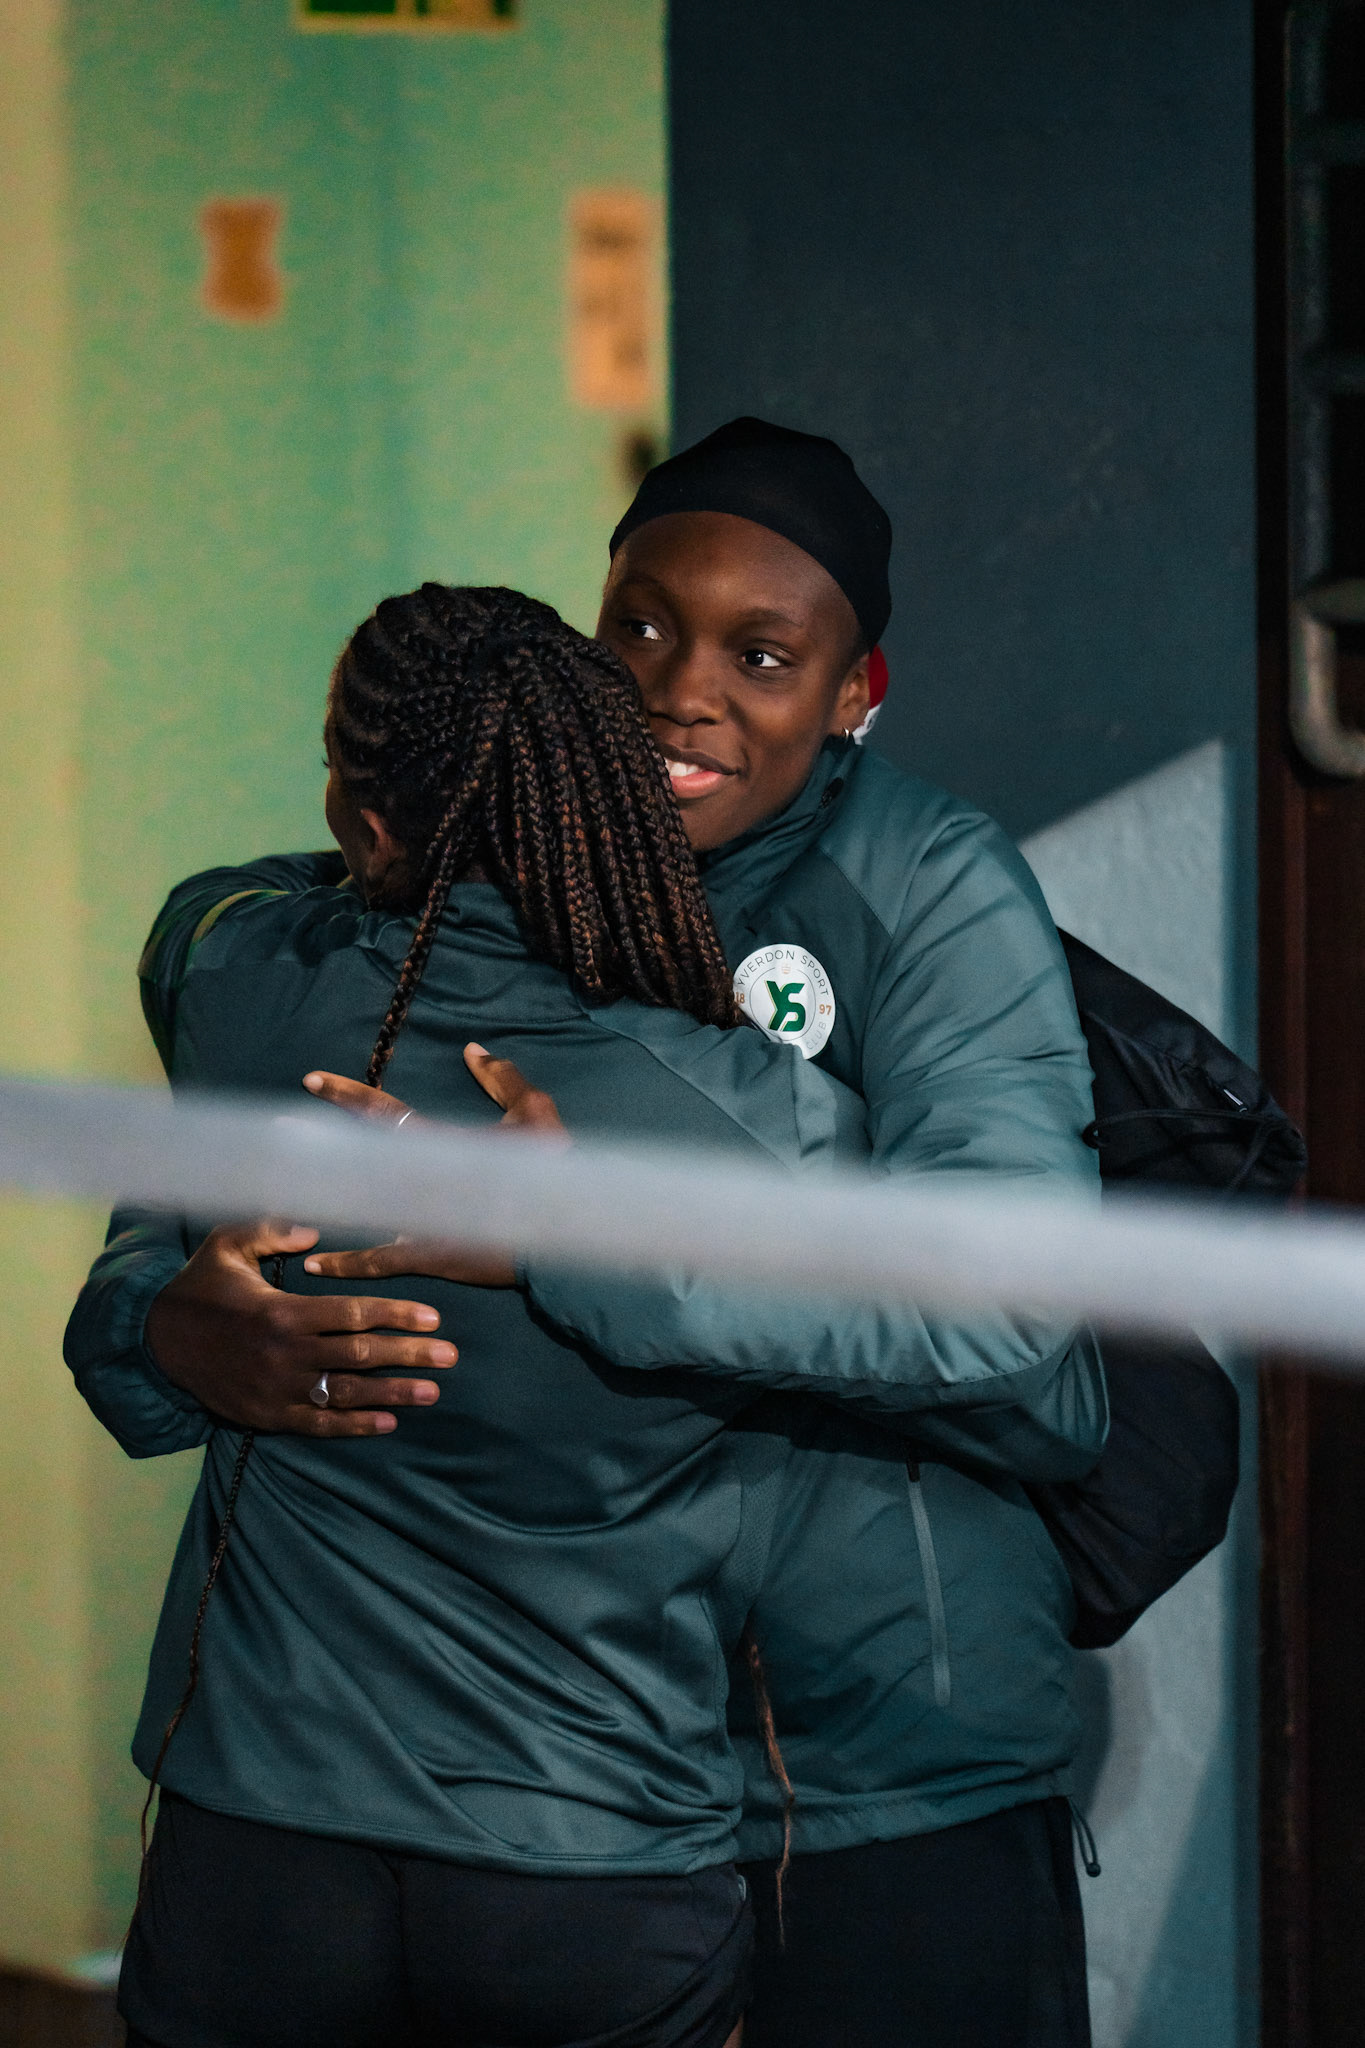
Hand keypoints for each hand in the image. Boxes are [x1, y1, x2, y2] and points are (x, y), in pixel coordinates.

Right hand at [145, 1218, 457, 1436]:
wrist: (156, 1341)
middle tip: (450, 1357)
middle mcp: (285, 1354)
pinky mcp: (267, 1416)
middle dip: (410, 1355)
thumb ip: (272, 1230)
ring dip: (393, 1393)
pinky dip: (355, 1425)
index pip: (353, 1314)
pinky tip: (388, 1422)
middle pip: (360, 1355)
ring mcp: (277, 1389)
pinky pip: (318, 1424)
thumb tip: (314, 1229)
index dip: (397, 1315)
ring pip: (346, 1394)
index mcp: (282, 1311)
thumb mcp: (227, 1244)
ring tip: (432, 1392)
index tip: (433, 1318)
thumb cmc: (201, 1286)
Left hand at [300, 1043, 566, 1289]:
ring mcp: (417, 1220)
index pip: (382, 1111)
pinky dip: (344, 1265)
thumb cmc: (550, 1170)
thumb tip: (473, 1048)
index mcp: (439, 1142)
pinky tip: (312, 1265)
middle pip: (354, 1160)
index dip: (346, 1093)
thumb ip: (504, 1079)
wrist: (561, 1227)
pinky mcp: (424, 1256)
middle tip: (272, 1137)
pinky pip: (376, 1262)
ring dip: (317, 1204)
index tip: (311, 1080)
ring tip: (274, 1200)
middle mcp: (418, 1179)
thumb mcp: (536, 1111)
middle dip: (311, 1147)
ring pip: (357, 1210)